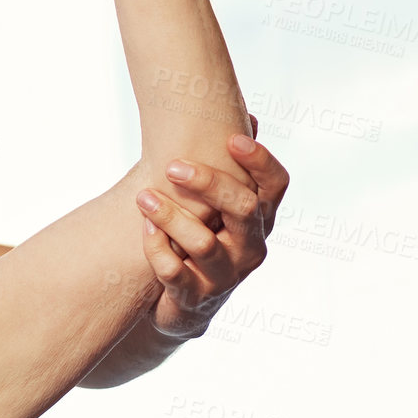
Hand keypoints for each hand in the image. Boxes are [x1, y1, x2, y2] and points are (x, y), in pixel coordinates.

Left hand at [134, 116, 289, 338]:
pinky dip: (156, 249)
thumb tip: (247, 115)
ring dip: (169, 216)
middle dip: (208, 183)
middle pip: (243, 209)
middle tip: (171, 165)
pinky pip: (175, 272)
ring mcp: (226, 275)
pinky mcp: (196, 298)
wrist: (184, 302)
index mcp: (260, 217)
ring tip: (142, 197)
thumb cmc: (200, 235)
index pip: (275, 185)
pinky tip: (144, 229)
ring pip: (203, 243)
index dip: (260, 161)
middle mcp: (251, 246)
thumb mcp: (215, 202)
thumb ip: (228, 164)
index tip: (232, 139)